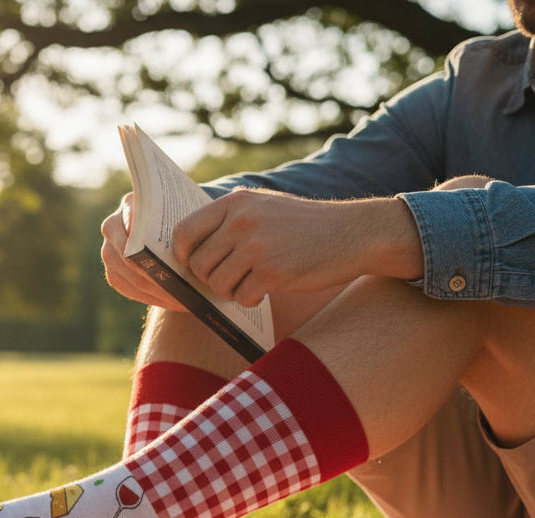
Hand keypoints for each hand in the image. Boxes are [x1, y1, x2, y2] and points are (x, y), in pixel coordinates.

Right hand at [99, 193, 186, 309]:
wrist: (167, 219)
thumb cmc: (179, 212)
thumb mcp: (184, 209)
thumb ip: (184, 221)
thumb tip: (198, 248)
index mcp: (128, 205)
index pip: (136, 232)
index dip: (157, 255)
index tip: (182, 268)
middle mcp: (112, 227)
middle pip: (130, 261)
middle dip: (159, 279)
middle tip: (186, 292)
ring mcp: (109, 251)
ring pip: (129, 279)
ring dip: (158, 293)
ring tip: (185, 301)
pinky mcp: (113, 272)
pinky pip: (129, 290)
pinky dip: (153, 299)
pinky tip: (175, 302)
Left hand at [172, 188, 423, 307]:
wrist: (352, 233)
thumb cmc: (302, 226)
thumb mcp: (262, 207)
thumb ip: (228, 221)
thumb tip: (185, 251)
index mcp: (235, 202)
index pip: (183, 232)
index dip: (182, 255)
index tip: (192, 265)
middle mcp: (241, 221)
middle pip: (198, 264)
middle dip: (209, 278)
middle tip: (231, 278)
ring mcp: (256, 246)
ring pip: (217, 284)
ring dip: (231, 291)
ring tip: (251, 282)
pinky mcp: (272, 272)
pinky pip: (241, 297)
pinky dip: (251, 299)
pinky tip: (268, 289)